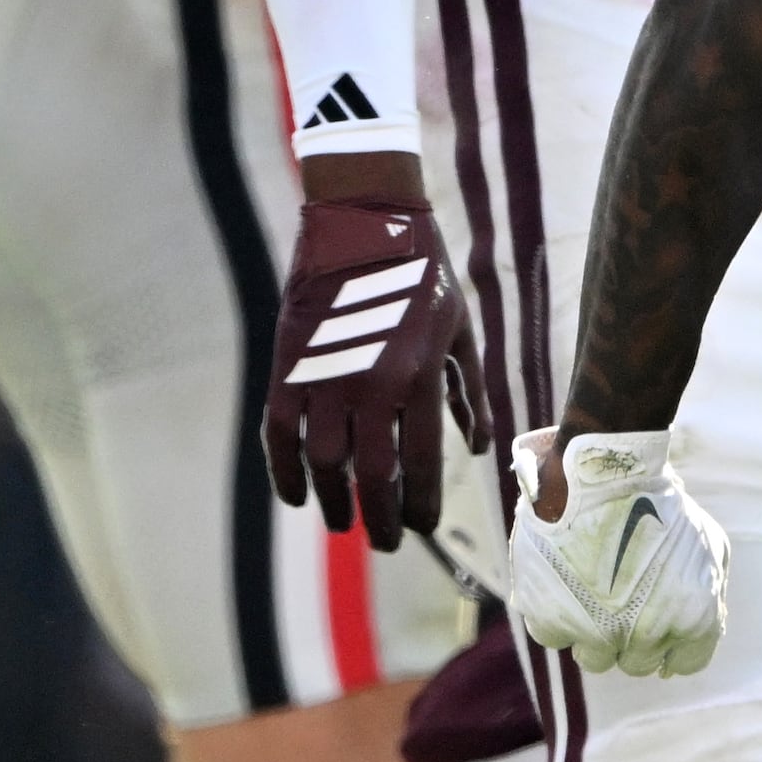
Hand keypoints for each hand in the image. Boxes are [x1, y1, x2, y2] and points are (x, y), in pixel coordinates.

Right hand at [261, 194, 482, 546]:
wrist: (363, 221)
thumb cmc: (421, 274)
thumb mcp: (458, 328)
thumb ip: (469, 390)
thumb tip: (481, 445)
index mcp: (420, 375)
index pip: (423, 462)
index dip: (422, 504)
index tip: (422, 526)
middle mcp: (372, 384)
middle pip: (373, 476)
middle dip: (381, 517)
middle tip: (386, 540)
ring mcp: (325, 377)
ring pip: (324, 464)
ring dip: (333, 503)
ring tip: (343, 521)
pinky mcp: (287, 367)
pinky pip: (280, 436)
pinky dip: (285, 473)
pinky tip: (298, 496)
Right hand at [507, 427, 730, 677]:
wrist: (606, 471)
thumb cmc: (661, 503)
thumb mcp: (709, 545)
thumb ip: (709, 598)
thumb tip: (688, 642)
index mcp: (693, 617)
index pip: (686, 663)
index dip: (674, 644)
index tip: (659, 620)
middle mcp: (648, 634)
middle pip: (638, 663)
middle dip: (633, 636)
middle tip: (623, 598)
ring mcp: (597, 632)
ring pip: (595, 658)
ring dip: (595, 632)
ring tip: (592, 588)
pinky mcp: (550, 620)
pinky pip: (554, 636)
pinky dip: (557, 614)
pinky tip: (565, 579)